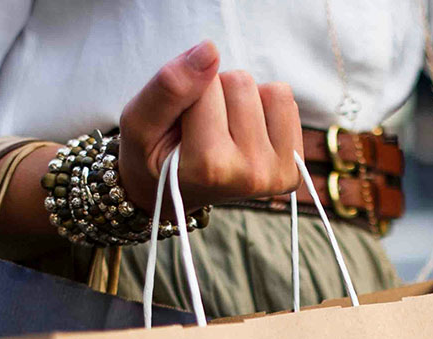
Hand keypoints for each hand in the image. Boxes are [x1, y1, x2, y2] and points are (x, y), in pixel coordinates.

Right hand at [118, 41, 302, 214]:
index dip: (188, 93)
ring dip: (243, 101)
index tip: (181, 128)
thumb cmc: (153, 158)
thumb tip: (210, 50)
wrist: (172, 195)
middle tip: (201, 131)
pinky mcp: (292, 168)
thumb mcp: (140, 122)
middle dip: (217, 95)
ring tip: (223, 133)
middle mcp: (249, 174)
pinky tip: (245, 135)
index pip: (206, 81)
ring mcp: (276, 174)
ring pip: (269, 90)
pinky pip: (286, 102)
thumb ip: (170, 87)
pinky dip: (264, 108)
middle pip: (241, 82)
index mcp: (211, 167)